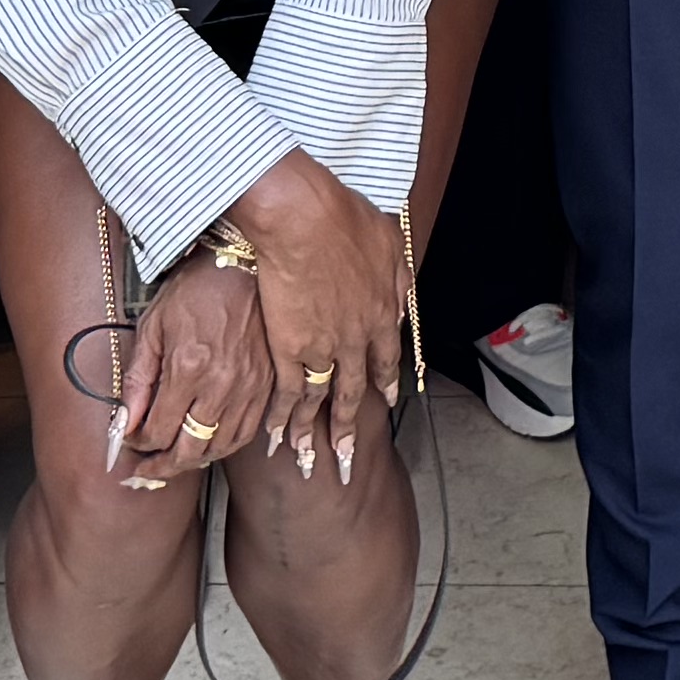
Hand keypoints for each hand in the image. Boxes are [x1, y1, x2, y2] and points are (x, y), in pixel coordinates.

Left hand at [111, 262, 273, 491]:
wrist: (242, 265)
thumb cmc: (196, 289)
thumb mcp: (154, 326)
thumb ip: (138, 379)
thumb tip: (125, 421)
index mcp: (188, 368)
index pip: (158, 431)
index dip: (138, 444)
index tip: (130, 440)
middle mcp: (221, 385)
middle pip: (189, 450)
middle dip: (162, 466)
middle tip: (147, 468)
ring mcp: (249, 388)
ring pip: (219, 448)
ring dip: (193, 460)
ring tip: (175, 458)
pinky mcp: (268, 385)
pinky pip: (247, 434)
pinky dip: (224, 446)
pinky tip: (209, 444)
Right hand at [211, 154, 408, 485]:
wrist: (304, 219)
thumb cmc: (344, 218)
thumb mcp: (388, 242)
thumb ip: (397, 276)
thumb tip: (402, 300)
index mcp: (381, 312)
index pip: (385, 357)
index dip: (384, 381)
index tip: (386, 401)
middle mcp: (356, 338)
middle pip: (356, 392)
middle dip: (351, 426)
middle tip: (349, 457)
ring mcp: (323, 346)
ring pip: (322, 399)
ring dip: (317, 433)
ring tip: (312, 462)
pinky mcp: (289, 347)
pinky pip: (287, 392)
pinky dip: (282, 416)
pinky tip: (277, 437)